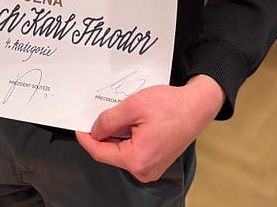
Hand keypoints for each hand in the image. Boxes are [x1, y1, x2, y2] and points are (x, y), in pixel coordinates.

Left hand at [75, 75, 224, 182]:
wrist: (197, 106)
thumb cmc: (171, 106)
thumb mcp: (134, 106)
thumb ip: (109, 120)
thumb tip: (94, 130)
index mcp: (137, 160)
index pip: (101, 153)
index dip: (87, 139)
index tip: (78, 128)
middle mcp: (144, 170)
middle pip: (112, 153)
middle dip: (103, 134)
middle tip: (99, 113)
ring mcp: (151, 168)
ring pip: (122, 151)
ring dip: (117, 134)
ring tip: (120, 113)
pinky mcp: (156, 160)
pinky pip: (134, 150)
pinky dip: (128, 136)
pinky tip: (131, 120)